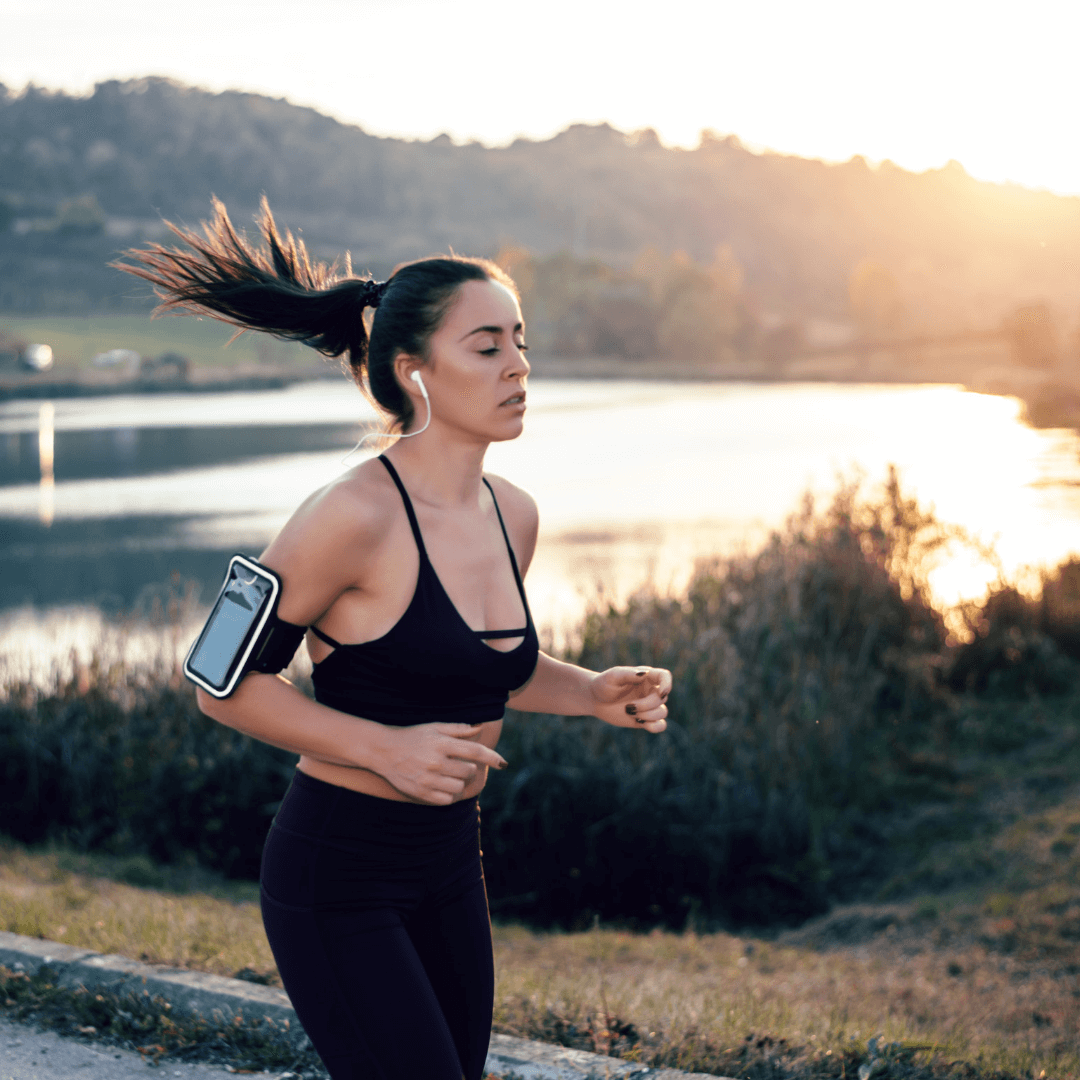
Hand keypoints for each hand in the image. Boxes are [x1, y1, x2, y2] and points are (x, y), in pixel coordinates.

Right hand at [374, 723, 507, 804]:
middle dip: (469, 768)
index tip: (503, 764)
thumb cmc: (412, 736)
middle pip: (469, 771)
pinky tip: (441, 784)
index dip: (492, 757)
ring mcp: (428, 779)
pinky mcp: (421, 793)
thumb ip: (458, 729)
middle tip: (458, 763)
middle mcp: (436, 762)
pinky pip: (447, 799)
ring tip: (448, 773)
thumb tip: (479, 728)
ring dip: (459, 781)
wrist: (383, 751)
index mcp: (441, 743)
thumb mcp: (434, 728)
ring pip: (459, 786)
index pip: (474, 751)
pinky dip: (448, 793)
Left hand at [588, 666, 670, 732]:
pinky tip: (641, 723)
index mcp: (646, 677)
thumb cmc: (604, 684)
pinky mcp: (644, 719)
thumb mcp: (613, 676)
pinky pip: (660, 725)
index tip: (661, 692)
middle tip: (628, 706)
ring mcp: (649, 705)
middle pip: (662, 698)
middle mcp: (650, 690)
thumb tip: (644, 674)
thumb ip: (628, 673)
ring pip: (662, 712)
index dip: (667, 684)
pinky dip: (655, 727)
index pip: (665, 676)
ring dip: (648, 715)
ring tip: (630, 712)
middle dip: (647, 705)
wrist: (595, 700)